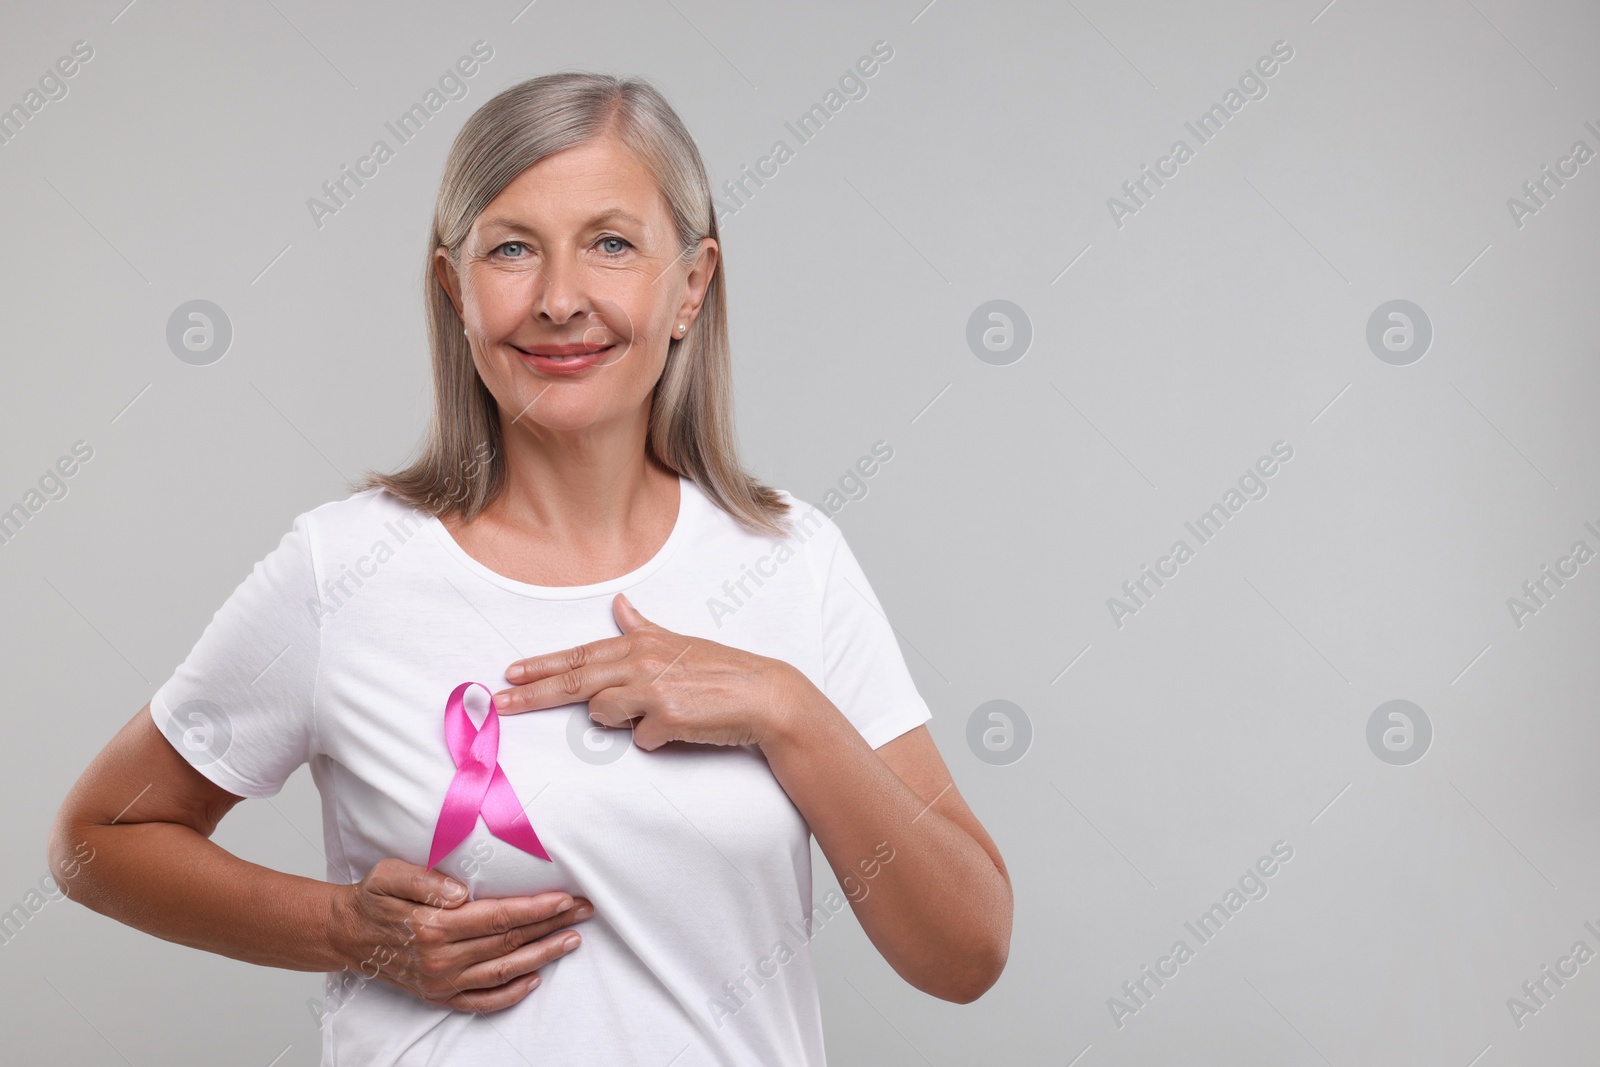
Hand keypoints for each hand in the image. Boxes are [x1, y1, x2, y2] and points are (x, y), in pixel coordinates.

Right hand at [332, 858, 594, 1012]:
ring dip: (542, 956)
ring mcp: (442, 981)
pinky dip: (511, 993)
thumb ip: (424, 880)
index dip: (535, 908)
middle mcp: (442, 959)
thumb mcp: (388, 876)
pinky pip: (482, 1000)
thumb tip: (461, 891)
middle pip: (509, 942)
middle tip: (583, 911)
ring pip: (503, 971)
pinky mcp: (440, 995)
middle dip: (551, 925)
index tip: (564, 898)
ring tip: (572, 939)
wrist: (346, 935)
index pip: (498, 917)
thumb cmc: (372, 899)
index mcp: (433, 927)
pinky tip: (535, 978)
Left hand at [493, 592, 806, 751]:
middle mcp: (640, 662)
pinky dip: (655, 739)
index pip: (579, 655)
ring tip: (660, 711)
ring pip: (603, 714)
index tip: (509, 675)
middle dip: (532, 694)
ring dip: (622, 721)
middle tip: (499, 704)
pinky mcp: (665, 717)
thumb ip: (643, 627)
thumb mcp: (678, 641)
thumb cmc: (720, 669)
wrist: (762, 695)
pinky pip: (640, 739)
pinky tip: (680, 727)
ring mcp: (651, 689)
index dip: (541, 666)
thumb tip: (622, 603)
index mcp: (639, 643)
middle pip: (573, 682)